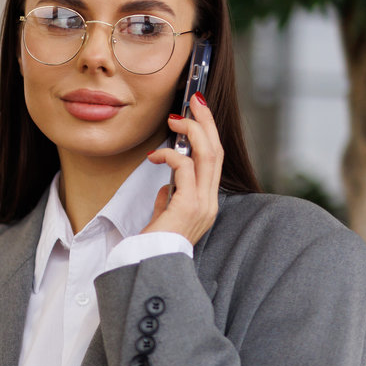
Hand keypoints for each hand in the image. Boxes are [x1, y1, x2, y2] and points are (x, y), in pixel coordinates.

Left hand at [144, 91, 222, 243]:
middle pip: (217, 151)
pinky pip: (185, 168)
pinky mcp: (189, 206)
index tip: (197, 114)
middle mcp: (210, 202)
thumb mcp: (166, 218)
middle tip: (194, 100)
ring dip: (192, 132)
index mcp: (207, 203)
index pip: (215, 161)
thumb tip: (167, 188)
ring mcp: (203, 204)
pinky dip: (170, 156)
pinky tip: (154, 156)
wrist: (149, 266)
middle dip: (206, 122)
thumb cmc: (153, 244)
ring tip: (176, 120)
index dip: (208, 135)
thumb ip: (171, 201)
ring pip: (208, 155)